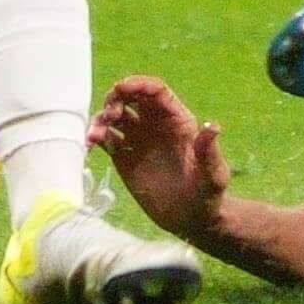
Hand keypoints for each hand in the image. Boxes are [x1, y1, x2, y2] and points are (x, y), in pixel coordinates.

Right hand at [90, 76, 229, 238]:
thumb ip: (209, 151)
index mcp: (177, 119)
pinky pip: (106, 140)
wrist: (191, 220)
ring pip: (115, 117)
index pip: (156, 91)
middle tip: (110, 115)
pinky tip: (89, 144)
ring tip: (96, 135)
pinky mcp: (124, 158)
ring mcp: (138, 140)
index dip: (138, 84)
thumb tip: (212, 126)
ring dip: (102, 118)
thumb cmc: (208, 194)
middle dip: (116, 98)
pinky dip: (95, 137)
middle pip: (131, 97)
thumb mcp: (213, 174)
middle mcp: (155, 124)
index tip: (121, 87)